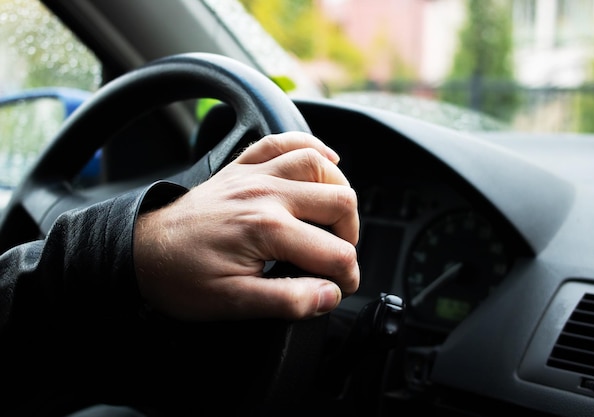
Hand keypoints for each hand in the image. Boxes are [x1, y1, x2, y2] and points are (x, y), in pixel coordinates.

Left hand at [133, 132, 359, 321]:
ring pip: (318, 163)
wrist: (142, 252)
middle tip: (338, 257)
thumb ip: (287, 300)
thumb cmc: (181, 278)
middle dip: (350, 235)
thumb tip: (329, 296)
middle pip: (339, 200)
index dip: (346, 275)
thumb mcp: (233, 303)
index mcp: (267, 228)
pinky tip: (326, 159)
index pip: (333, 252)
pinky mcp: (243, 166)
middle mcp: (266, 192)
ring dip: (338, 189)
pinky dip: (310, 145)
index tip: (340, 288)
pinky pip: (283, 141)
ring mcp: (254, 174)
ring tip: (336, 217)